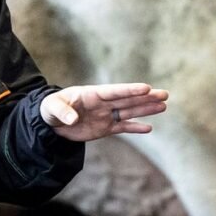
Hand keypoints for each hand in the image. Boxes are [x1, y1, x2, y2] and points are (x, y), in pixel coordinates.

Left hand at [41, 82, 169, 141]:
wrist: (50, 122)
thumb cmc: (50, 108)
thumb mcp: (52, 108)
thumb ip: (63, 112)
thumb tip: (72, 119)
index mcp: (92, 94)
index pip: (115, 91)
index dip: (130, 90)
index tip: (146, 87)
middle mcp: (103, 103)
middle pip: (128, 100)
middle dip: (146, 98)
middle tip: (165, 94)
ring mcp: (106, 115)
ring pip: (129, 112)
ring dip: (146, 109)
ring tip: (163, 106)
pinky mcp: (105, 128)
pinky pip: (123, 127)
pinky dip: (135, 128)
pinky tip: (149, 128)